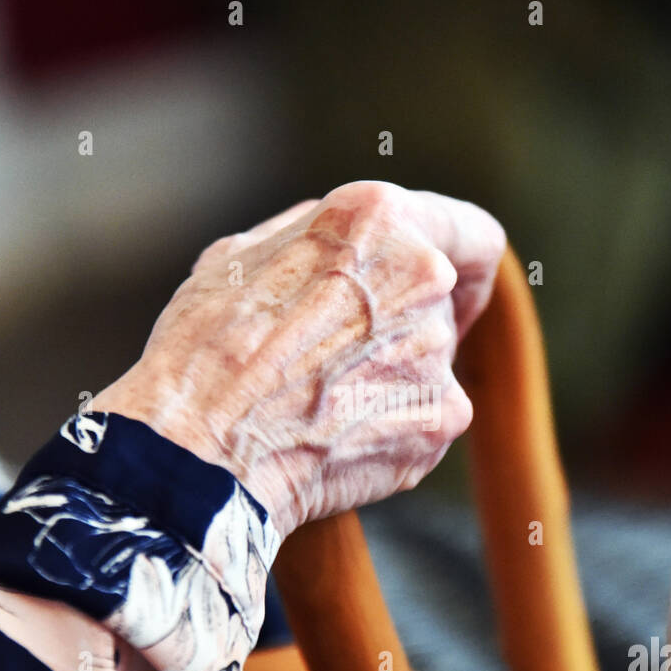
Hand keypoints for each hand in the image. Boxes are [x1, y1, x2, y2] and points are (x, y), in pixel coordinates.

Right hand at [92, 180, 504, 537]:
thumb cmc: (205, 349)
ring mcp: (436, 353)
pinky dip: (390, 428)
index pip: (471, 233)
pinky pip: (425, 418)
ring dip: (391, 377)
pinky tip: (334, 436)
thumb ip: (317, 236)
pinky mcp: (440, 419)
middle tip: (346, 355)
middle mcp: (423, 276)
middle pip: (443, 303)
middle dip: (404, 323)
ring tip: (319, 400)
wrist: (199, 451)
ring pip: (430, 362)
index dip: (464, 262)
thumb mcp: (241, 255)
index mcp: (378, 219)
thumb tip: (353, 244)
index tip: (453, 288)